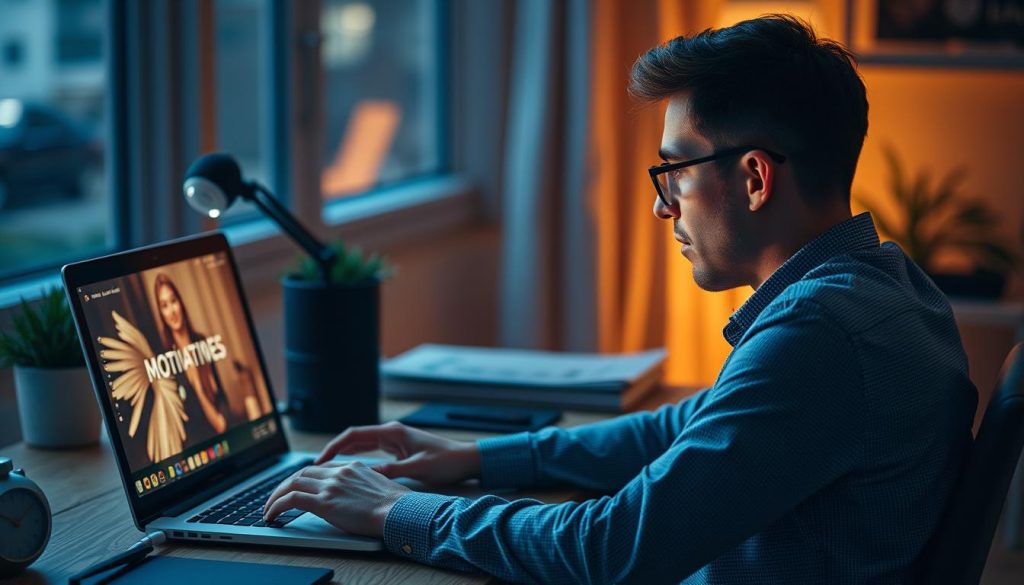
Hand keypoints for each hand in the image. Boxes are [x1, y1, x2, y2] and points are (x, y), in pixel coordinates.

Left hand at [263, 460, 409, 537]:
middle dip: (284, 485)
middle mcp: (339, 472)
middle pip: (301, 473)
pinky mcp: (324, 501)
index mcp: (352, 467)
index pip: (319, 468)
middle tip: (275, 497)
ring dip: (275, 496)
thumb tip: (353, 497)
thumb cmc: (396, 506)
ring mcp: (330, 485)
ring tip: (268, 508)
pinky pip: (290, 499)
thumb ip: (361, 486)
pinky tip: (271, 515)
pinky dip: (276, 505)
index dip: (304, 478)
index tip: (296, 486)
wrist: (400, 511)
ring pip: (291, 484)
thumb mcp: (378, 488)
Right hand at [315, 421, 480, 485]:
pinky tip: (349, 470)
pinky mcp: (399, 449)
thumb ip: (391, 471)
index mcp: (393, 432)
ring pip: (362, 445)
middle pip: (354, 439)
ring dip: (344, 455)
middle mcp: (391, 433)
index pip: (354, 435)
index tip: (319, 461)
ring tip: (327, 470)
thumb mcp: (417, 468)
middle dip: (334, 451)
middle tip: (316, 468)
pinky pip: (372, 451)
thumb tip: (365, 476)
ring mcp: (394, 440)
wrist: (466, 459)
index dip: (334, 447)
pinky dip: (358, 458)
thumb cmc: (446, 461)